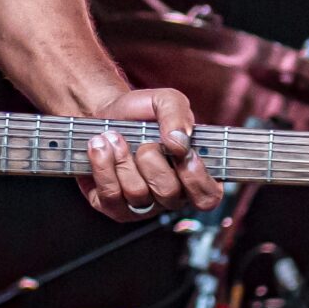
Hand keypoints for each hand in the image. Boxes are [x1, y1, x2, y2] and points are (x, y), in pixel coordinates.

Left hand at [77, 88, 222, 221]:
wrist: (105, 113)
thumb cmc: (141, 113)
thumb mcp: (165, 101)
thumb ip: (178, 115)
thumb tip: (180, 143)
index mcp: (190, 175)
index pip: (207, 196)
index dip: (197, 179)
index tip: (183, 154)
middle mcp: (169, 195)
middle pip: (169, 194)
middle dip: (152, 160)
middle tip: (143, 141)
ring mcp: (141, 205)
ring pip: (138, 194)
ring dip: (123, 159)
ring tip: (114, 136)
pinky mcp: (113, 206)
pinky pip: (111, 197)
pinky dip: (103, 167)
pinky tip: (100, 147)